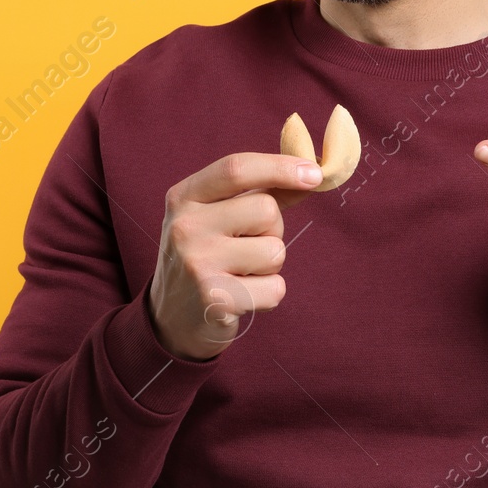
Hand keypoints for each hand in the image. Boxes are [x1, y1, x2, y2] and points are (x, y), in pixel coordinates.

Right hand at [148, 152, 324, 360]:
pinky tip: (242, 297)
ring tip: (240, 274)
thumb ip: (261, 193)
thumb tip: (309, 175)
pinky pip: (275, 288)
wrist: (172, 319)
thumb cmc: (208, 257)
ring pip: (275, 251)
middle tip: (246, 248)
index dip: (280, 167)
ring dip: (270, 267)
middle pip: (267, 210)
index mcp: (184, 197)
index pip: (236, 169)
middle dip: (272, 230)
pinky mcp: (215, 299)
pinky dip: (268, 295)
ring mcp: (197, 263)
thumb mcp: (219, 217)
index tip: (314, 174)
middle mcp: (186, 226)